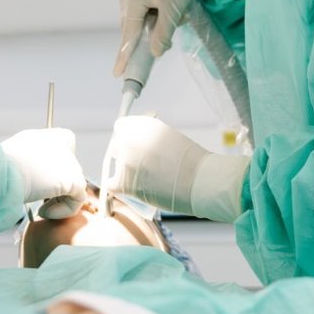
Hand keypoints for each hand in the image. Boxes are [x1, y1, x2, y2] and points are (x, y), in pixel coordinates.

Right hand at [1, 127, 85, 207]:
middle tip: (40, 198)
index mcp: (49, 135)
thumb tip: (39, 178)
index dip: (59, 165)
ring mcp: (70, 161)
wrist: (0, 171)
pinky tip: (43, 212)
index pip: (66, 145)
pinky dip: (62, 210)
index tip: (43, 179)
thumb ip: (34, 161)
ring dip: (57, 200)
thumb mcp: (17, 157)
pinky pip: (77, 199)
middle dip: (57, 186)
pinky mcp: (74, 179)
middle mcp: (63, 144)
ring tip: (40, 208)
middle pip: (70, 169)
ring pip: (73, 186)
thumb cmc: (1, 166)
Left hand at [103, 115, 246, 220]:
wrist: (201, 181)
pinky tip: (128, 188)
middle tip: (143, 166)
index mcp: (142, 125)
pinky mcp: (125, 182)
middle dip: (127, 155)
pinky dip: (118, 187)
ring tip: (150, 180)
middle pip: (117, 147)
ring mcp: (125, 160)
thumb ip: (148, 137)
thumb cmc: (191, 162)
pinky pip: (112, 184)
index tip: (132, 146)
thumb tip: (137, 143)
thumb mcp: (168, 137)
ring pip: (118, 166)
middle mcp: (130, 139)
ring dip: (128, 172)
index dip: (127, 138)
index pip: (121, 128)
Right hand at [114, 0, 225, 73]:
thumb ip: (163, 33)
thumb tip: (156, 53)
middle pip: (133, 28)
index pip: (127, 35)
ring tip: (180, 11)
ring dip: (159, 23)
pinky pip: (145, 11)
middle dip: (150, 36)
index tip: (118, 73)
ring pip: (141, 21)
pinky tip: (176, 4)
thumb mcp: (174, 9)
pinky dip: (159, 14)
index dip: (124, 55)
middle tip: (166, 39)